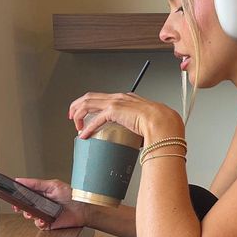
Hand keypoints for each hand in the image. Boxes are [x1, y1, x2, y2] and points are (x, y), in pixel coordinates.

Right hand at [14, 177, 86, 230]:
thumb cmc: (72, 196)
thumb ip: (36, 183)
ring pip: (30, 215)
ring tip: (33, 213)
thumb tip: (21, 180)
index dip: (18, 195)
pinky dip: (39, 223)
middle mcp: (42, 203)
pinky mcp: (48, 223)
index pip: (26, 193)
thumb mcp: (53, 185)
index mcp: (42, 193)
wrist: (83, 210)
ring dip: (29, 214)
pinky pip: (39, 224)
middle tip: (18, 207)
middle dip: (20, 207)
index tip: (13, 196)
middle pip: (25, 205)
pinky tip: (43, 220)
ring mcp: (45, 213)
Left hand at [68, 92, 183, 143]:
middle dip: (77, 105)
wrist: (164, 122)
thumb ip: (139, 127)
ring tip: (75, 124)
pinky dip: (87, 127)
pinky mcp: (114, 111)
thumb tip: (139, 140)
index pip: (103, 97)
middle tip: (73, 116)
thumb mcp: (146, 123)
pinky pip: (95, 119)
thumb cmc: (160, 124)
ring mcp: (116, 102)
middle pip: (90, 97)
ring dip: (78, 114)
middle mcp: (119, 97)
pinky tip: (83, 134)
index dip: (91, 104)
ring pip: (88, 103)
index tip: (86, 113)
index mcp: (126, 98)